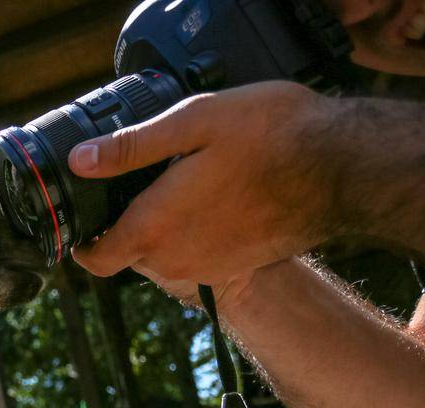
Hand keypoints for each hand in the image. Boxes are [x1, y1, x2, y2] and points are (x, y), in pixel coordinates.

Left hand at [68, 82, 346, 284]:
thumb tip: (81, 161)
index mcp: (152, 229)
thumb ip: (130, 148)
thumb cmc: (273, 138)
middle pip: (128, 252)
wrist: (342, 169)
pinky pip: (196, 255)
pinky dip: (195, 231)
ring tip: (184, 181)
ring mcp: (205, 268)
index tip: (84, 218)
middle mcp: (174, 260)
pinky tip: (216, 195)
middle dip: (127, 221)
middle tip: (143, 178)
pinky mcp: (234, 266)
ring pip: (163, 253)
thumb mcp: (193, 123)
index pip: (94, 259)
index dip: (82, 241)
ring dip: (164, 225)